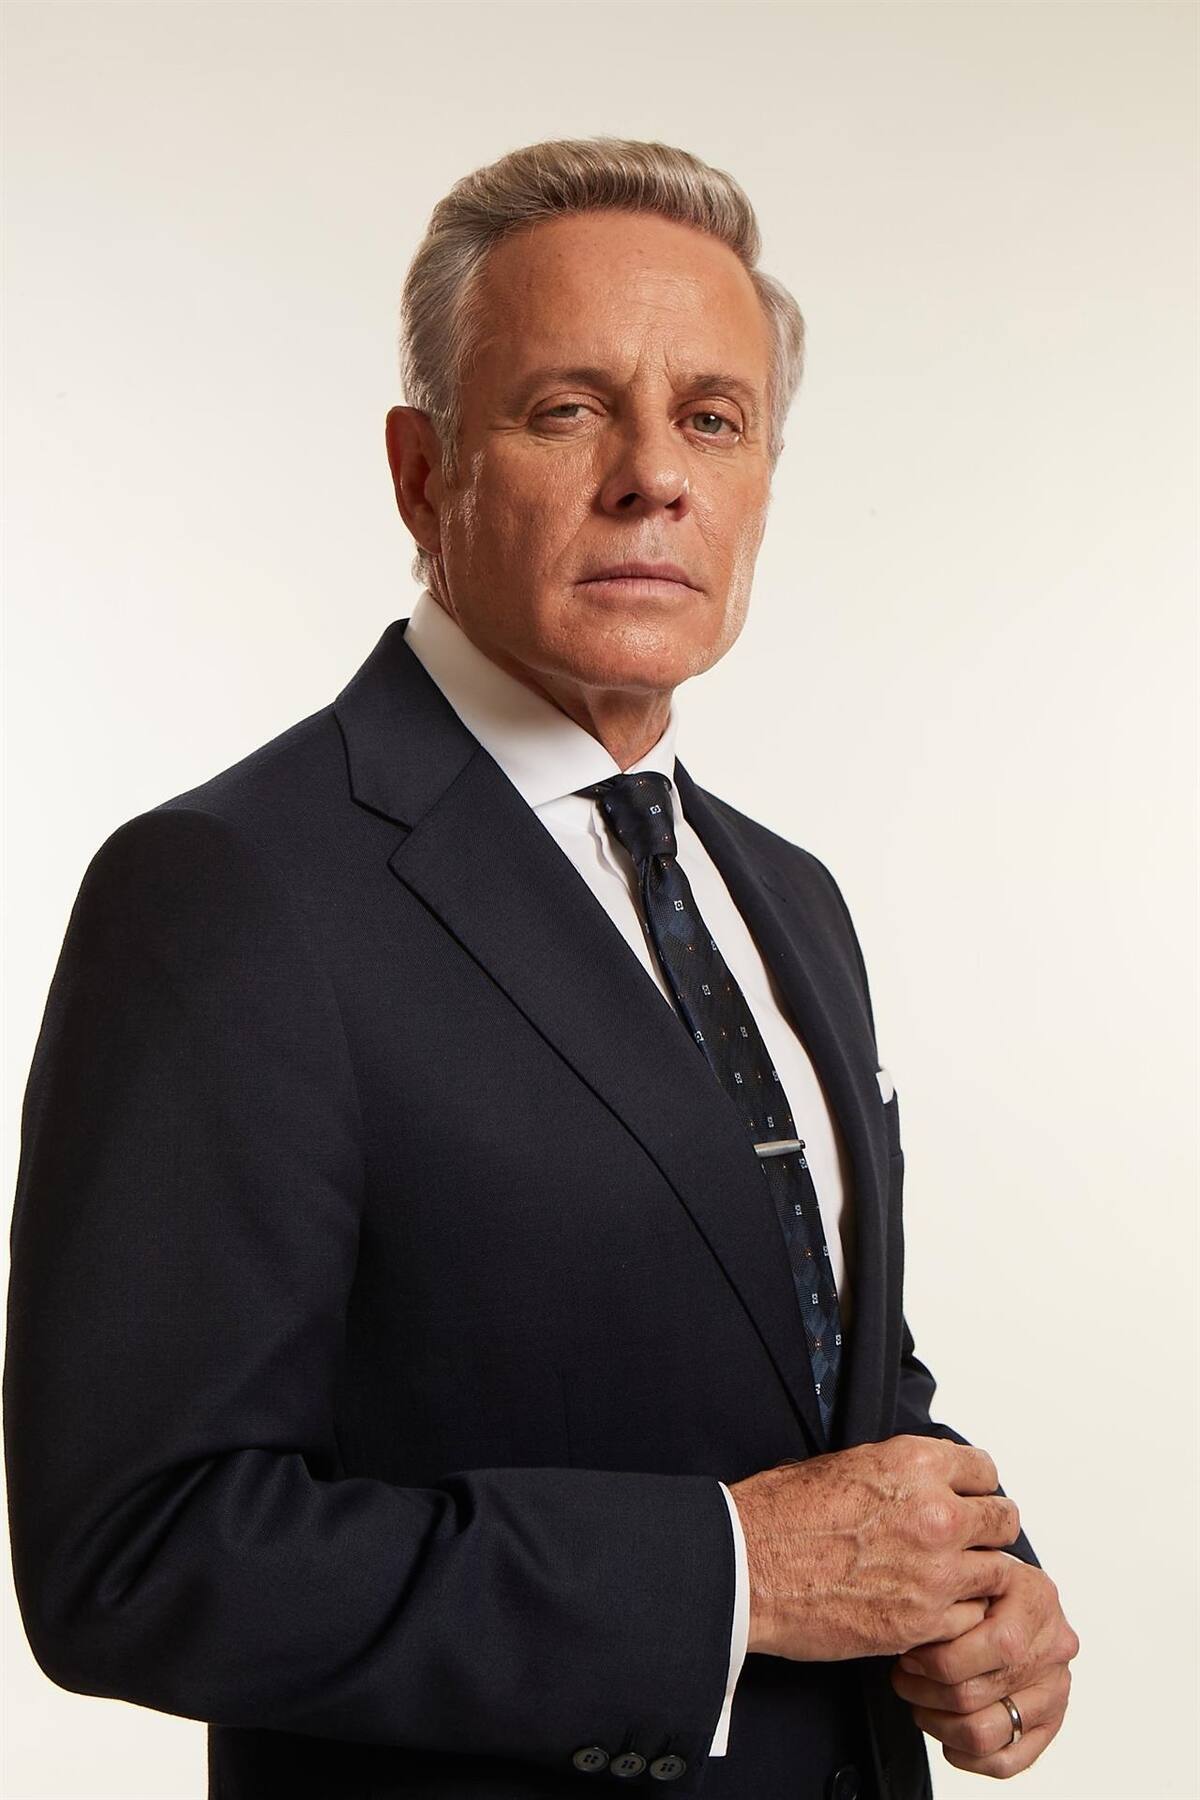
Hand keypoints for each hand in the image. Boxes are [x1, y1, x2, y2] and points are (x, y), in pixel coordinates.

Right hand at [726, 1434, 1021, 1661]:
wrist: (747, 1566)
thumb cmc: (783, 1513)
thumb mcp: (848, 1465)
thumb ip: (902, 1475)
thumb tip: (926, 1483)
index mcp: (915, 1463)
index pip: (983, 1470)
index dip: (974, 1488)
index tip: (967, 1502)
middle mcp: (935, 1513)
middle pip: (1004, 1522)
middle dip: (988, 1533)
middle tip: (969, 1546)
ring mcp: (934, 1572)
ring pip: (997, 1575)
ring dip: (977, 1580)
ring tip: (952, 1585)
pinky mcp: (922, 1623)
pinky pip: (970, 1621)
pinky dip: (957, 1620)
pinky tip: (931, 1614)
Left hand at [889, 1556, 1078, 1776]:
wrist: (1017, 1597)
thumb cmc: (984, 1581)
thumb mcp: (971, 1565)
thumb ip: (951, 1584)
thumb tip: (908, 1608)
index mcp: (1036, 1600)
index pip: (995, 1645)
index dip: (939, 1657)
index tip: (908, 1652)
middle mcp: (1053, 1649)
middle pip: (975, 1694)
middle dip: (924, 1691)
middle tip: (902, 1678)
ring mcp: (1055, 1692)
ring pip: (983, 1734)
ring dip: (936, 1723)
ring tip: (918, 1701)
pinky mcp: (1048, 1727)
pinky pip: (1003, 1762)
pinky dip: (964, 1755)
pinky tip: (945, 1732)